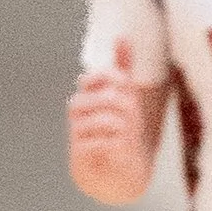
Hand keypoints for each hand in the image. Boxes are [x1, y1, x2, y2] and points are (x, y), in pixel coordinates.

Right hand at [67, 44, 157, 202]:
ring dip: (119, 126)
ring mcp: (78, 134)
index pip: (89, 80)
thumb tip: (123, 38)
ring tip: (128, 134)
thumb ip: (122, 71)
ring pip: (97, 120)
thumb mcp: (128, 99)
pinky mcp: (80, 155)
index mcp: (88, 98)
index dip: (108, 79)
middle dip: (118, 104)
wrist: (117, 173)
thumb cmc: (122, 132)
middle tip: (133, 114)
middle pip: (92, 99)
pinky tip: (120, 148)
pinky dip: (112, 145)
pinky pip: (94, 144)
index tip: (126, 85)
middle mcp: (79, 114)